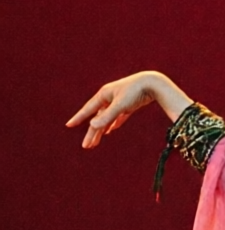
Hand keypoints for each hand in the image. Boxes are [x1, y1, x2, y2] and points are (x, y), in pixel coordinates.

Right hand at [67, 71, 191, 147]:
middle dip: (91, 133)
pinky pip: (117, 118)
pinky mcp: (128, 106)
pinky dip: (112, 125)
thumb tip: (93, 125)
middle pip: (97, 118)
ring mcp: (117, 102)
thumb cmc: (135, 92)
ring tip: (95, 142)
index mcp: (103, 96)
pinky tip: (109, 131)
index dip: (78, 118)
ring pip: (106, 119)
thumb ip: (107, 116)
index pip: (88, 110)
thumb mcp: (120, 105)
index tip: (68, 125)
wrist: (152, 83)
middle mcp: (108, 98)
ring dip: (100, 131)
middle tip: (86, 146)